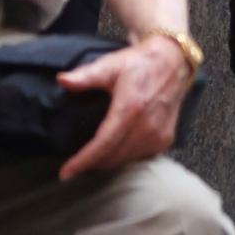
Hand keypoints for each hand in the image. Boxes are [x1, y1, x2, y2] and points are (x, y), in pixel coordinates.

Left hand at [55, 36, 191, 179]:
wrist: (172, 62)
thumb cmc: (140, 63)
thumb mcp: (110, 65)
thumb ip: (85, 76)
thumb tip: (62, 80)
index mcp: (130, 109)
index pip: (103, 145)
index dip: (83, 161)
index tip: (65, 172)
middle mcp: (146, 126)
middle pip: (112, 157)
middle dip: (91, 164)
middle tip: (74, 165)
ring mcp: (158, 134)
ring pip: (125, 160)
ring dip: (107, 162)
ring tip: (92, 159)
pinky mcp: (165, 139)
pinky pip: (139, 156)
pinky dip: (124, 157)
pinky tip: (115, 150)